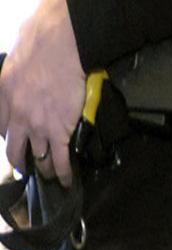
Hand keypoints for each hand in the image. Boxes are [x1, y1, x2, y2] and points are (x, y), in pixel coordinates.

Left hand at [0, 0, 85, 186]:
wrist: (58, 48)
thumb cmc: (39, 47)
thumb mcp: (13, 65)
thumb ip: (13, 82)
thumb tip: (22, 87)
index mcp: (4, 97)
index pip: (1, 127)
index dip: (9, 138)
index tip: (17, 142)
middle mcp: (17, 115)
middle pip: (14, 149)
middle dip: (21, 162)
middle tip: (28, 169)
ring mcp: (37, 126)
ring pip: (38, 157)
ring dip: (45, 170)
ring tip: (52, 176)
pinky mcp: (58, 132)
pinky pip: (58, 160)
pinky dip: (63, 174)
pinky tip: (67, 182)